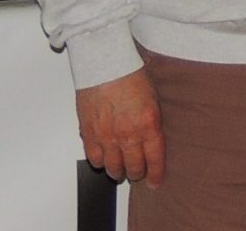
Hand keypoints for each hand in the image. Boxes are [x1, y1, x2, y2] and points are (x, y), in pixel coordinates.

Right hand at [76, 67, 165, 185]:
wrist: (105, 64)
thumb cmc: (130, 74)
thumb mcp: (153, 99)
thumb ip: (152, 123)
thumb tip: (151, 140)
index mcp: (149, 124)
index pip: (155, 159)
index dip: (155, 175)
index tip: (154, 181)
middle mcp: (128, 134)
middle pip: (134, 168)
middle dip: (137, 173)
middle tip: (137, 172)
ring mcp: (107, 136)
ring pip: (113, 168)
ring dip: (117, 171)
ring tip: (120, 169)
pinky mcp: (90, 134)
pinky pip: (95, 159)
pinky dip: (100, 162)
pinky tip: (104, 158)